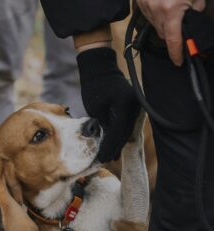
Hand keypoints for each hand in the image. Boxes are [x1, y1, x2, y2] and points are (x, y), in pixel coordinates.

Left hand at [77, 48, 140, 162]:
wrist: (101, 70)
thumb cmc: (94, 87)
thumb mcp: (96, 108)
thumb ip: (103, 125)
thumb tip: (106, 143)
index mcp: (125, 104)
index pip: (117, 132)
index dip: (109, 146)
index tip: (102, 157)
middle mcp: (135, 106)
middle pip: (124, 133)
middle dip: (114, 148)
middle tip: (105, 160)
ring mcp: (136, 106)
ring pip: (127, 130)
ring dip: (118, 144)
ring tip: (110, 157)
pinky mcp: (133, 107)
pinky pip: (127, 124)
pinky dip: (120, 135)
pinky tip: (115, 146)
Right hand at [136, 0, 205, 65]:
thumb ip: (193, 17)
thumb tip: (190, 32)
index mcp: (172, 11)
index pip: (173, 40)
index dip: (176, 53)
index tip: (178, 62)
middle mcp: (156, 10)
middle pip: (163, 34)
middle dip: (171, 33)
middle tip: (178, 26)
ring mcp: (146, 4)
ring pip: (154, 25)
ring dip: (162, 23)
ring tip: (169, 10)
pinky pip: (147, 14)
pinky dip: (154, 13)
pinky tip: (161, 4)